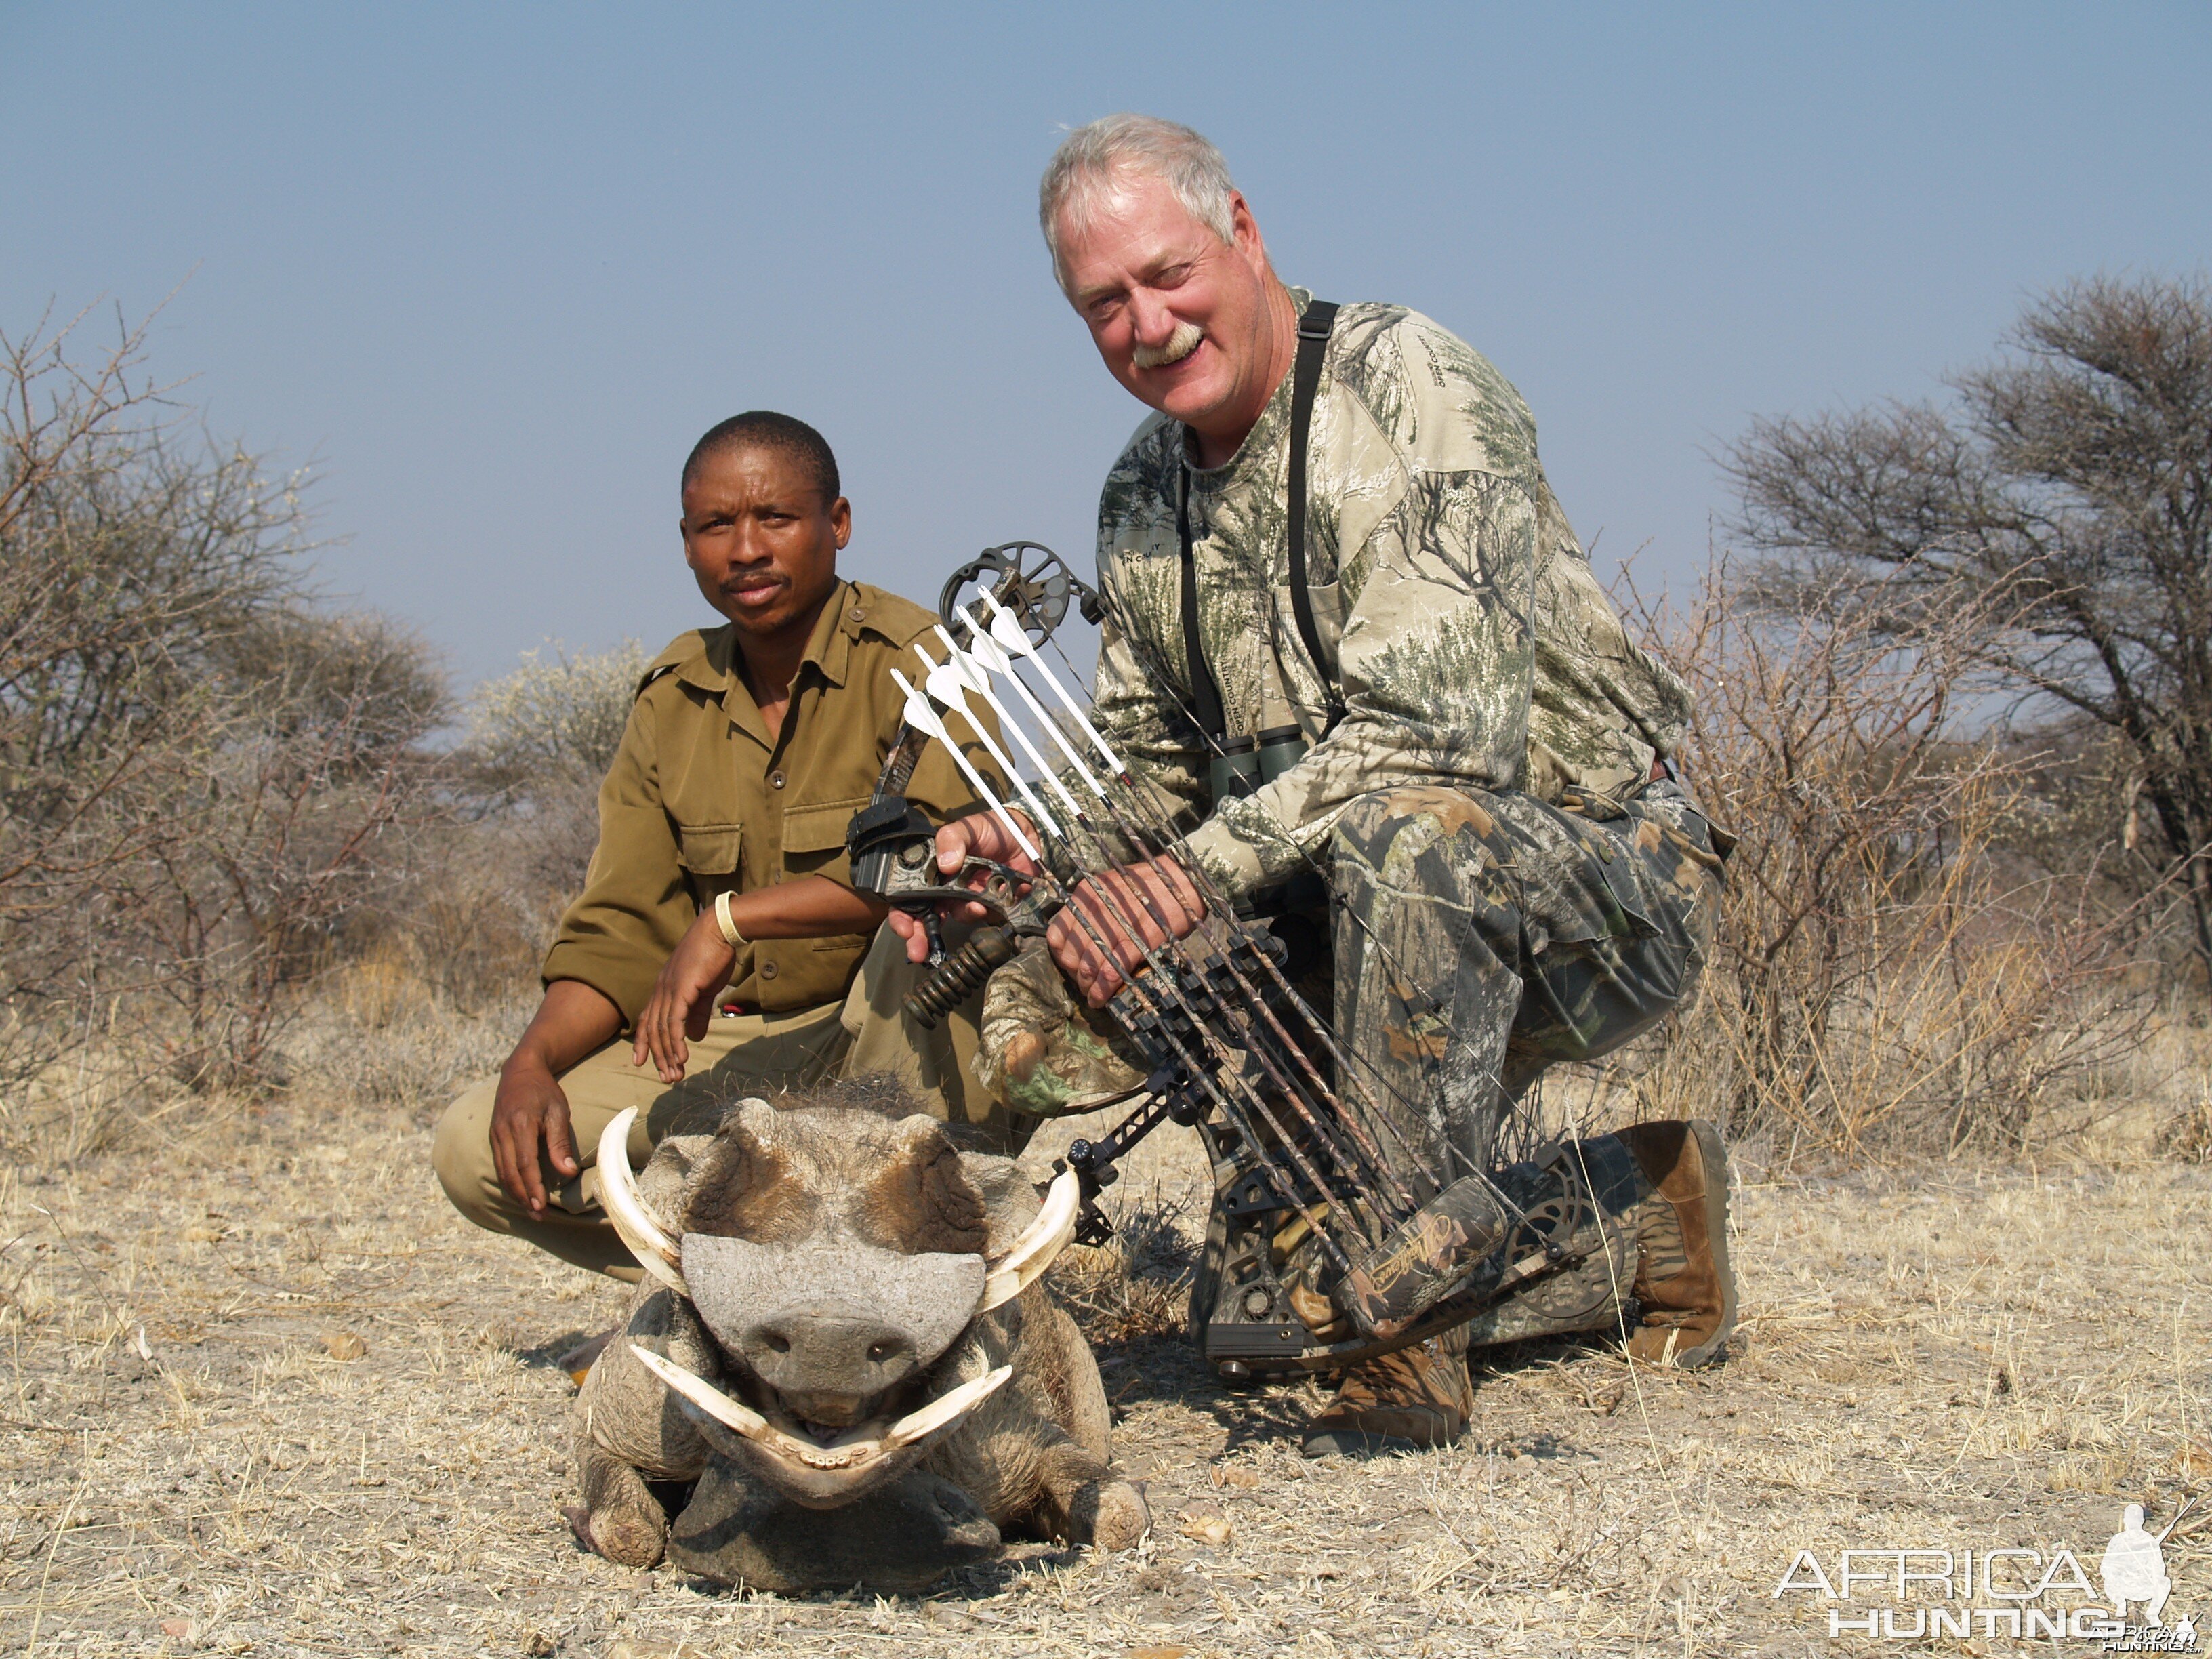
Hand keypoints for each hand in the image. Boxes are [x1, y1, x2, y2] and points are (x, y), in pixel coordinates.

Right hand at [491, 1054, 579, 1216]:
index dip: (533, 1188)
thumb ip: (560, 1143)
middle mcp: (503, 1132)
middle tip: (537, 1216)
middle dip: (523, 1197)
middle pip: (510, 1173)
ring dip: (515, 1192)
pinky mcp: (493, 1136)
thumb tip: (568, 1173)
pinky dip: (509, 1180)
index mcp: (521, 1125)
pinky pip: (499, 1164)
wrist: (520, 1070)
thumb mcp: (558, 1112)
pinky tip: (520, 1191)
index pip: (525, 1165)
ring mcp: (495, 1134)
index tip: (541, 1207)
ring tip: (530, 1209)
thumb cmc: (544, 1091)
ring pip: (502, 1171)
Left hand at [632, 908, 737, 1082]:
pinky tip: (682, 1057)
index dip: (643, 1042)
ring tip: (675, 1075)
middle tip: (667, 1078)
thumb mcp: (704, 990)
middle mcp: (661, 991)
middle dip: (658, 1057)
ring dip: (667, 1055)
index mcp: (664, 989)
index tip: (641, 1062)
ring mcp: (669, 991)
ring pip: (662, 1030)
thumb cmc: (713, 956)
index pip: (647, 1020)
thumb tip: (695, 1037)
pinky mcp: (681, 991)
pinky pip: (675, 1022)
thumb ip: (698, 1014)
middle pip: (653, 1030)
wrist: (719, 931)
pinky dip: (675, 1042)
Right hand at [888, 811, 1039, 962]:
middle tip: (918, 950)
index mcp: (935, 871)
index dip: (903, 916)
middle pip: (927, 919)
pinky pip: (986, 915)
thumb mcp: (967, 828)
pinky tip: (989, 901)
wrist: (1029, 834)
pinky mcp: (993, 904)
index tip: (904, 928)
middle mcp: (948, 888)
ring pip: (958, 917)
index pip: (911, 897)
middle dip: (920, 938)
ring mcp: (970, 898)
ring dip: (964, 914)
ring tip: (975, 905)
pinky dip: (987, 911)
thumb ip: (951, 839)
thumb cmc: (992, 829)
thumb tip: (944, 864)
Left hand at [1047, 853, 1203, 1005]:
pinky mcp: (1135, 943)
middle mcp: (1095, 910)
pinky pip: (1110, 973)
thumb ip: (1090, 909)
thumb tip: (1079, 938)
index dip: (1060, 956)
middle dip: (1074, 975)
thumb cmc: (1146, 886)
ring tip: (1092, 994)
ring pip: (1088, 967)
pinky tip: (1101, 999)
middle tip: (1083, 983)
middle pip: (1070, 954)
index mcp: (1086, 894)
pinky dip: (1103, 992)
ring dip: (1087, 987)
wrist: (1181, 883)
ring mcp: (1114, 926)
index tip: (1070, 965)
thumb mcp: (1109, 888)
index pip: (1056, 933)